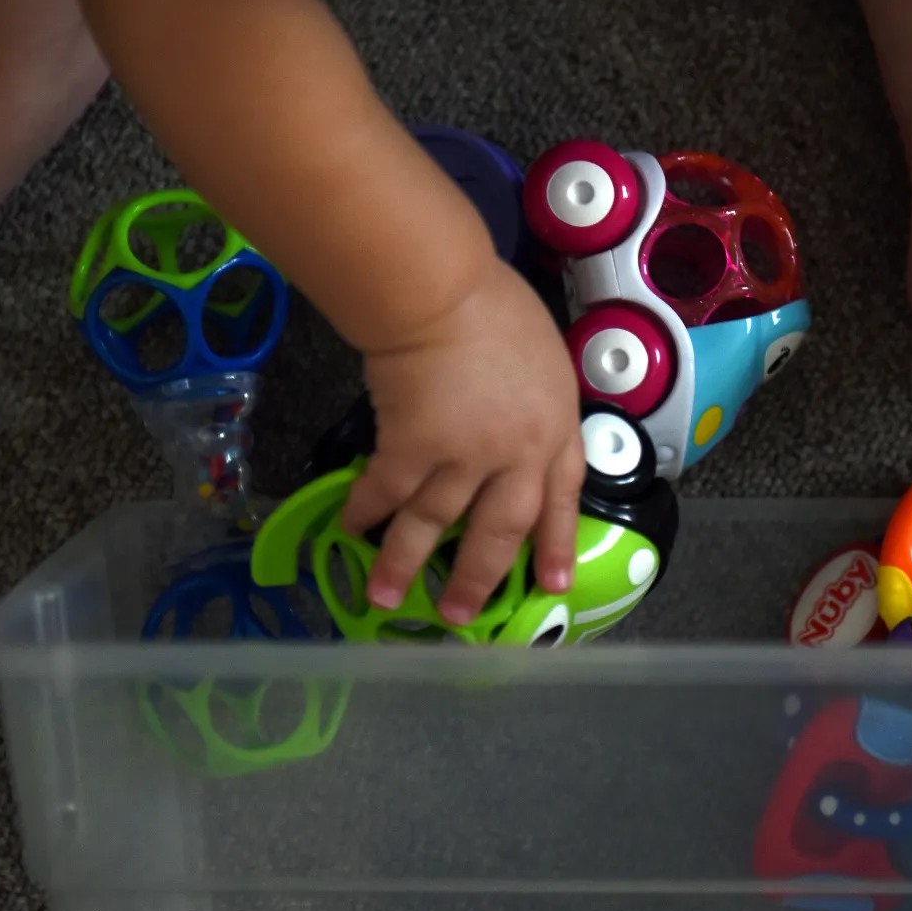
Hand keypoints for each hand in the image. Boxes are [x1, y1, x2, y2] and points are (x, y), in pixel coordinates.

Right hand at [340, 258, 585, 626]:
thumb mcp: (543, 358)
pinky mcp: (414, 450)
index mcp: (555, 426)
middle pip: (500, 530)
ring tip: (384, 597)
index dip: (556, 543)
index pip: (563, 497)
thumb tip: (518, 424)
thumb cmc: (493, 306)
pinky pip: (387, 493)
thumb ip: (536, 401)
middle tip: (458, 616)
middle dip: (477, 577)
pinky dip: (365, 512)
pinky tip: (348, 529)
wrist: (442, 293)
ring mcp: (466, 456)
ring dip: (404, 563)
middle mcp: (516, 454)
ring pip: (434, 524)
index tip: (554, 585)